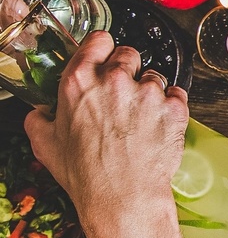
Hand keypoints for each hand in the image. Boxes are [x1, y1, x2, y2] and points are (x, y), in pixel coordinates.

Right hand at [23, 32, 187, 227]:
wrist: (123, 197)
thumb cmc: (86, 174)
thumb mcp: (45, 144)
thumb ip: (40, 118)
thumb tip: (42, 111)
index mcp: (79, 82)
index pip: (98, 40)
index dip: (103, 48)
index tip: (105, 56)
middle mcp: (114, 81)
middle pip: (129, 54)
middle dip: (127, 70)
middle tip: (123, 94)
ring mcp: (147, 92)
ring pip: (154, 76)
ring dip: (149, 91)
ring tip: (139, 118)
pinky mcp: (174, 108)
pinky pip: (177, 94)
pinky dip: (171, 105)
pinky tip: (157, 124)